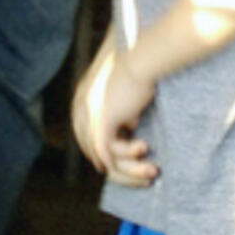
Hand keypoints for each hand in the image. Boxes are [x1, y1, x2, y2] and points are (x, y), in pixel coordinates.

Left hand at [71, 40, 157, 187]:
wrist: (141, 57)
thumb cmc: (138, 70)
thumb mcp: (125, 93)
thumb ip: (121, 110)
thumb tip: (130, 126)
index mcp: (83, 102)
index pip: (88, 140)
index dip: (106, 157)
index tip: (127, 166)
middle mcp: (81, 111)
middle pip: (93, 153)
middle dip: (121, 170)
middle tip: (145, 177)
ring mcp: (89, 117)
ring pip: (104, 157)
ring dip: (130, 169)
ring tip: (153, 169)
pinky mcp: (102, 120)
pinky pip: (110, 150)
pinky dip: (128, 155)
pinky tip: (146, 148)